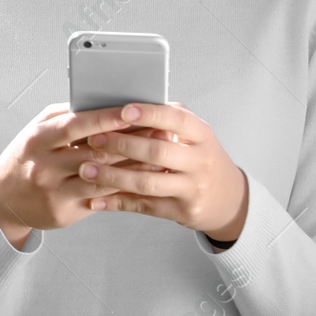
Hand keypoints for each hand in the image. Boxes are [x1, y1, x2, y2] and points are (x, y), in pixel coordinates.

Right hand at [0, 101, 163, 245]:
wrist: (3, 198)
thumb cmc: (27, 157)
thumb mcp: (38, 131)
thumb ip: (67, 118)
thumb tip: (105, 104)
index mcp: (38, 139)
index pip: (76, 126)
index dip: (107, 118)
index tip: (132, 111)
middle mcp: (44, 166)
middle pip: (95, 153)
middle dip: (130, 141)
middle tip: (158, 132)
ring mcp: (54, 192)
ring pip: (103, 179)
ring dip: (134, 167)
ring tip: (158, 156)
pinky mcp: (64, 213)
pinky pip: (101, 200)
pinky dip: (123, 187)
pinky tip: (140, 179)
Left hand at [76, 101, 248, 240]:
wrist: (229, 198)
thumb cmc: (199, 157)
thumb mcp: (194, 135)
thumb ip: (167, 119)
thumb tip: (123, 104)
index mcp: (201, 134)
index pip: (176, 119)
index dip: (149, 114)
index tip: (123, 111)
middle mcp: (200, 161)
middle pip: (157, 152)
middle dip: (121, 145)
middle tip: (92, 140)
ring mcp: (192, 188)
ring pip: (147, 182)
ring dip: (113, 177)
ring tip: (86, 170)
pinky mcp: (182, 211)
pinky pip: (144, 206)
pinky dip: (116, 202)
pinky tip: (94, 200)